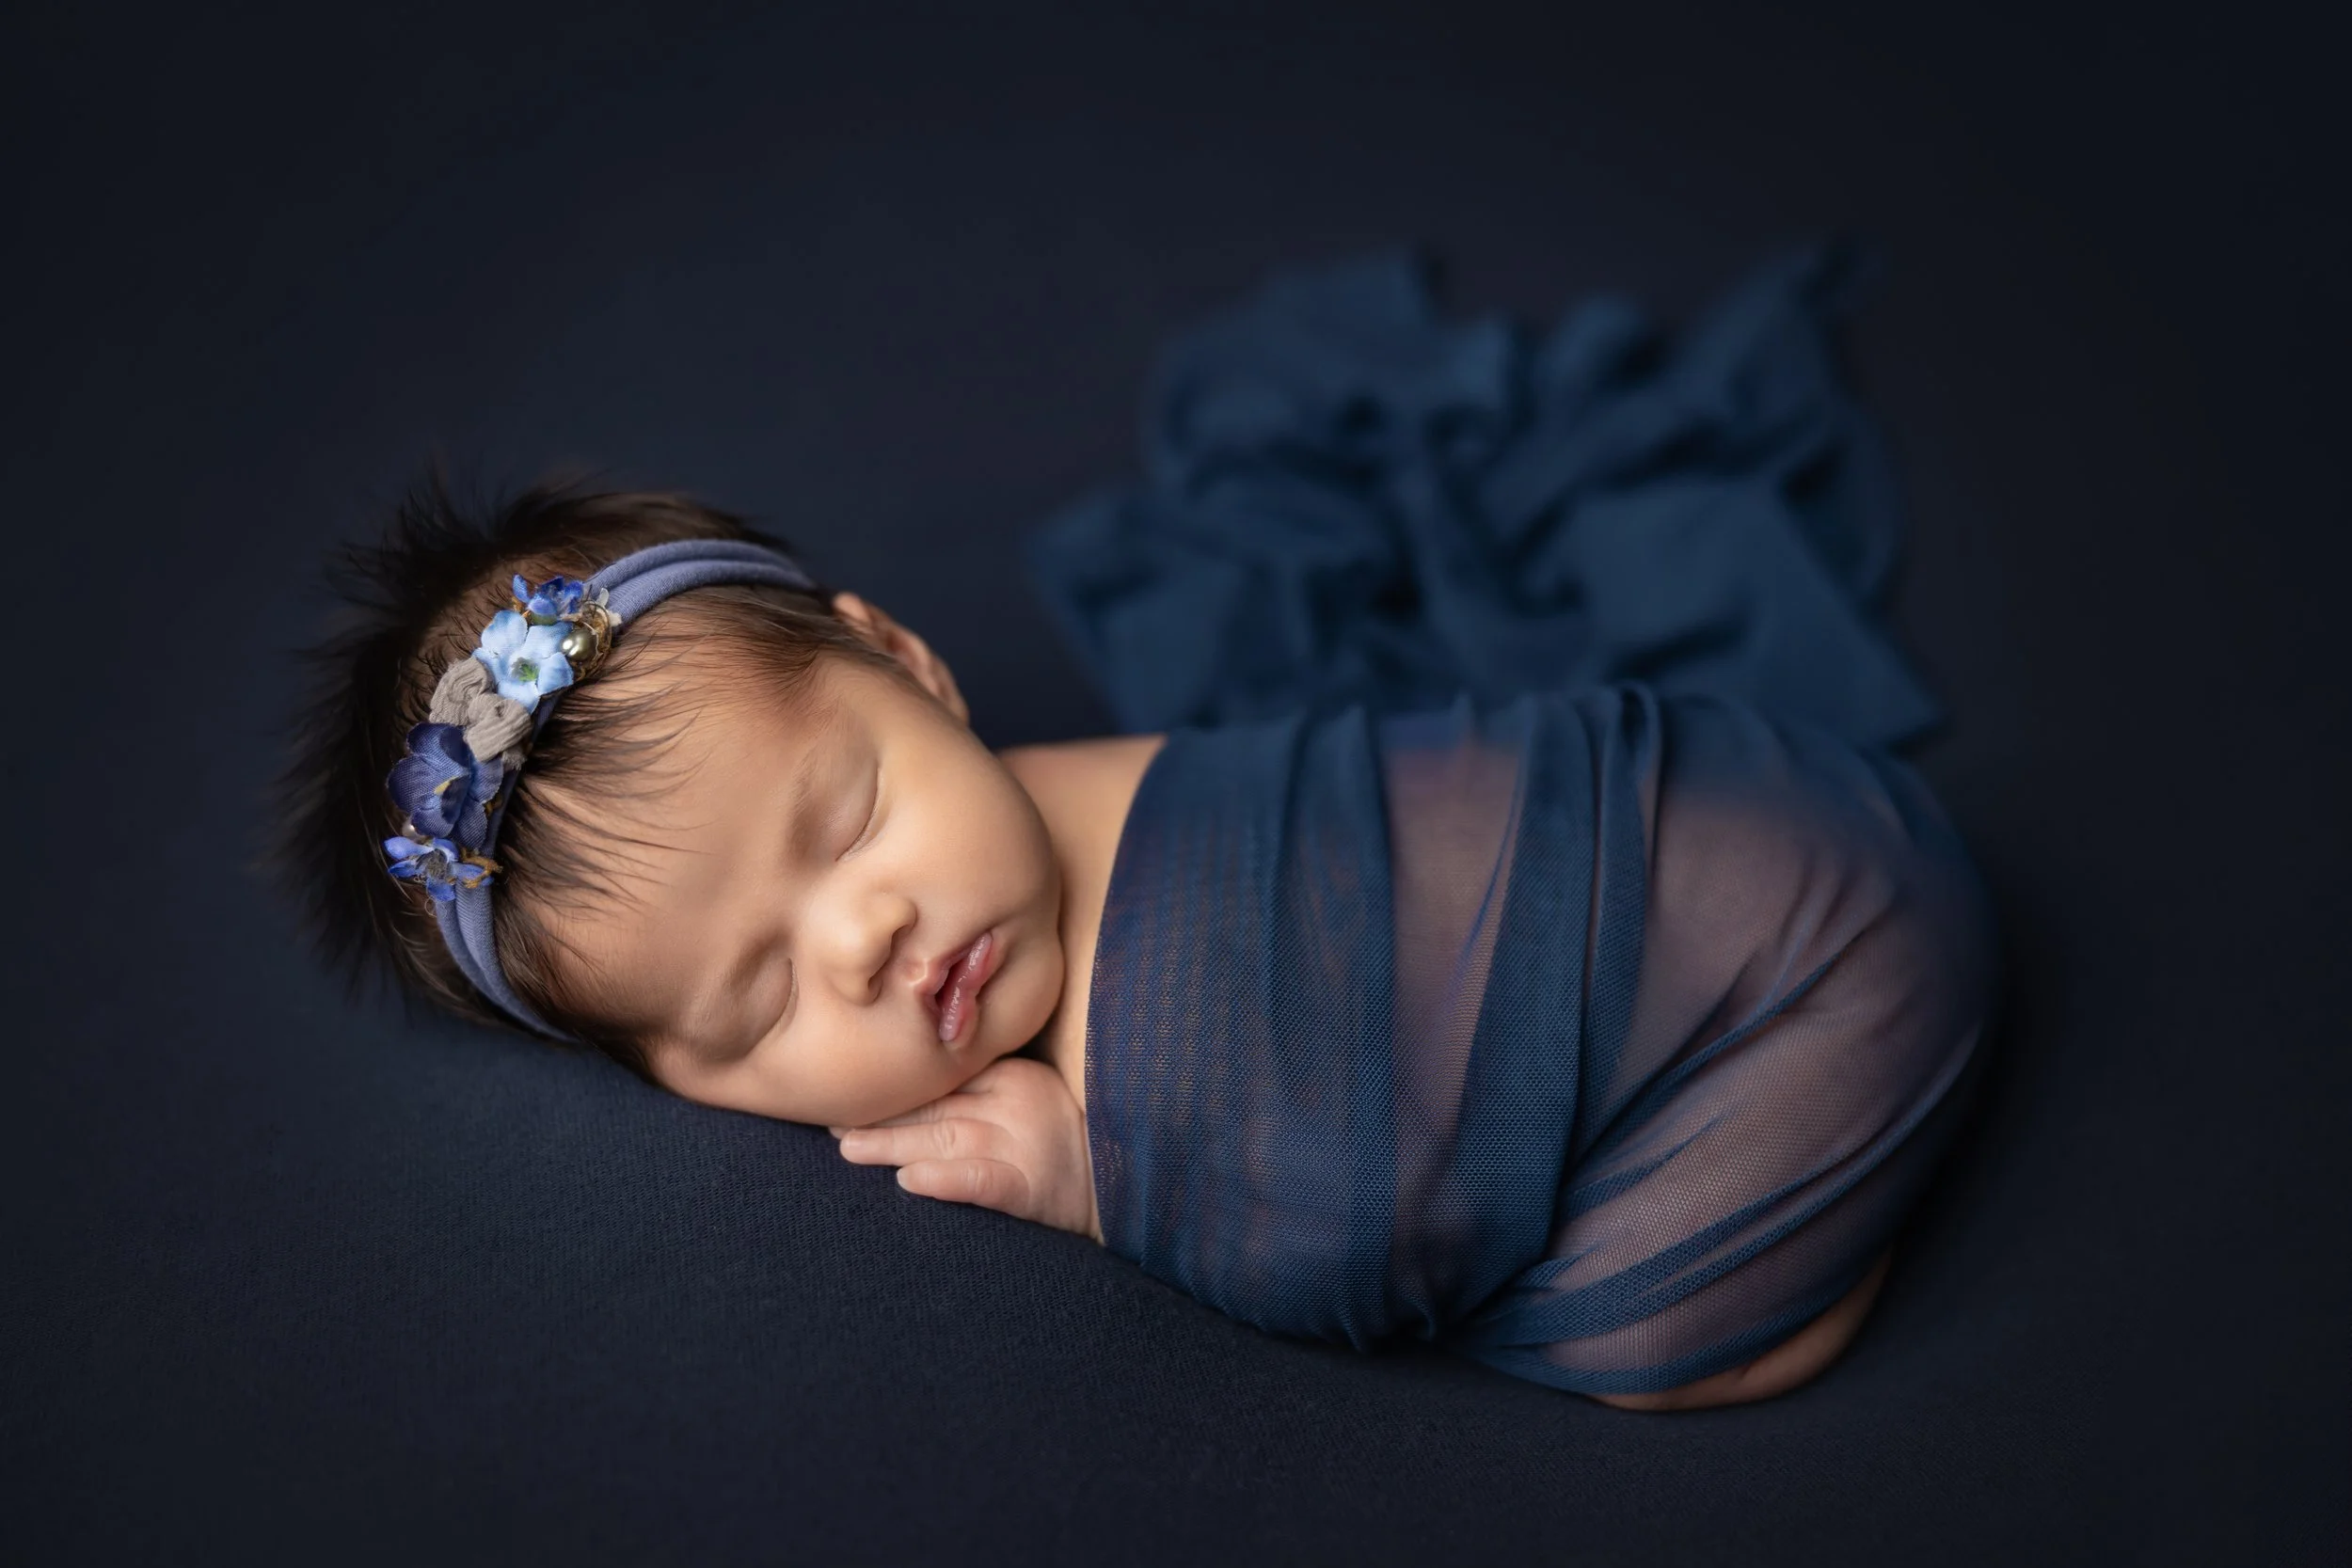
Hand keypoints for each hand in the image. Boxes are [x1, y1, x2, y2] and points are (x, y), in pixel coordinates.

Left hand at [831, 1055, 1099, 1240]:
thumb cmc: (1069, 1144)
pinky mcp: (1027, 1188)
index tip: (856, 1093)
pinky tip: (911, 1182)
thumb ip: (986, 1090)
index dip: (898, 1089)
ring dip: (892, 1146)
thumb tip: (918, 1092)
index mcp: (1015, 1077)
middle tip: (832, 1121)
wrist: (1119, 1188)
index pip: (945, 1080)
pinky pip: (980, 1181)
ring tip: (848, 1149)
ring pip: (945, 1139)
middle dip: (882, 1116)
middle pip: (935, 1108)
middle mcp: (1015, 1105)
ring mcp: (1022, 1146)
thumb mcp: (1031, 1098)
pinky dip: (945, 1180)